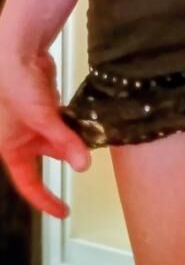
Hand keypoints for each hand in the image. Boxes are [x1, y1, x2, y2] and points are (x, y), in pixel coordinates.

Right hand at [0, 48, 91, 218]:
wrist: (18, 53)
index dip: (45, 200)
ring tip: (92, 138)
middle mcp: (21, 137)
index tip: (63, 211)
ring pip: (59, 137)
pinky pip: (62, 121)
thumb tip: (83, 166)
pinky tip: (88, 122)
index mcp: (11, 147)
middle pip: (49, 157)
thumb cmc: (18, 88)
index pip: (28, 183)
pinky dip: (74, 123)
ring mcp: (34, 120)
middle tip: (89, 157)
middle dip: (68, 156)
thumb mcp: (43, 120)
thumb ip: (64, 142)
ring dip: (74, 138)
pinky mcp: (46, 104)